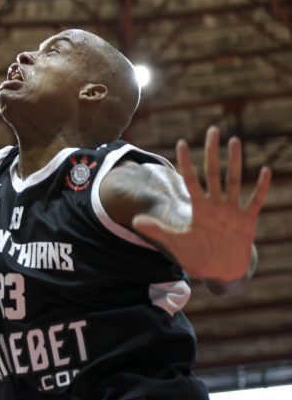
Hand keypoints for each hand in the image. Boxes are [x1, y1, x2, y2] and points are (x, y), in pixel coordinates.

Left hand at [133, 126, 271, 284]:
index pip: (191, 180)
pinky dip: (261, 187)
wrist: (221, 270)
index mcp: (199, 208)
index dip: (186, 162)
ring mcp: (232, 211)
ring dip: (235, 162)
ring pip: (234, 181)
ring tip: (235, 140)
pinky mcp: (247, 221)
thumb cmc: (198, 255)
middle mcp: (215, 204)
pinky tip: (266, 170)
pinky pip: (256, 201)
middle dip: (212, 152)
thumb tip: (134, 221)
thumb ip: (158, 231)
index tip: (181, 142)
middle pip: (213, 173)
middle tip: (212, 129)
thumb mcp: (176, 243)